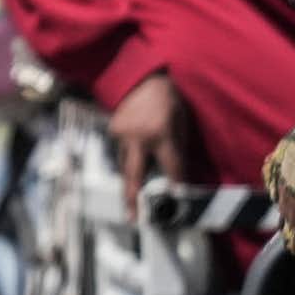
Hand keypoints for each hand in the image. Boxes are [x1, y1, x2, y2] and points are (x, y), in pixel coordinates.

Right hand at [110, 71, 193, 216]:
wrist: (140, 76)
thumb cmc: (168, 98)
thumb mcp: (180, 120)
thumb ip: (177, 147)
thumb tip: (177, 172)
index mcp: (160, 133)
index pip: (171, 167)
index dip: (176, 185)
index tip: (177, 201)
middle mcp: (138, 137)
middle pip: (134, 176)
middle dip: (132, 200)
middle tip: (133, 218)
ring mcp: (122, 134)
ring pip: (126, 164)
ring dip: (132, 176)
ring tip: (135, 190)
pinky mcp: (113, 130)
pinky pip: (122, 151)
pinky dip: (130, 155)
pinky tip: (136, 153)